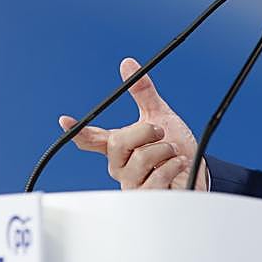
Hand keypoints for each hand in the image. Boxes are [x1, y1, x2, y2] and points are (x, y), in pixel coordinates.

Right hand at [59, 57, 207, 190]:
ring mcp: (131, 183)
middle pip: (119, 143)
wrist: (196, 174)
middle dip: (145, 132)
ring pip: (140, 159)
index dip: (78, 130)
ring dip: (165, 150)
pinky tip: (178, 165)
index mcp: (119, 146)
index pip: (92, 138)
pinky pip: (156, 178)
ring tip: (173, 153)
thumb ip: (143, 93)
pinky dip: (172, 166)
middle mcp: (120, 166)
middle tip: (161, 132)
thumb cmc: (175, 149)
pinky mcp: (146, 198)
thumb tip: (127, 64)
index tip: (66, 120)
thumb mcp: (161, 116)